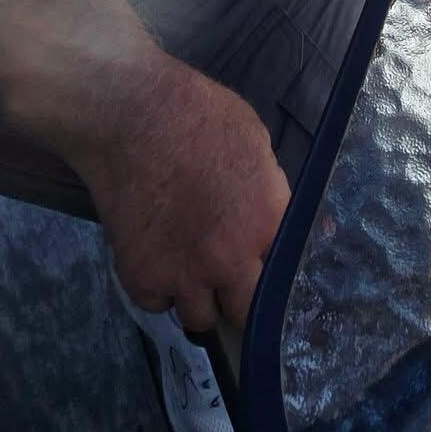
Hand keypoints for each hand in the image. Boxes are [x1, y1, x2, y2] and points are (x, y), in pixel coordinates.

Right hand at [78, 52, 290, 332]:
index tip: (267, 273)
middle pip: (247, 313)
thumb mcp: (257, 143)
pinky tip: (155, 255)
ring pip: (200, 317)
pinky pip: (156, 302)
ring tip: (188, 266)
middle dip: (240, 299)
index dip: (277, 276)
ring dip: (197, 296)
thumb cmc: (200, 114)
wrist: (131, 115)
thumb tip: (299, 225)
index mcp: (267, 223)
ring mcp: (185, 275)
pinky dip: (156, 286)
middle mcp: (231, 260)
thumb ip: (274, 194)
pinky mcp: (142, 279)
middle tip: (230, 279)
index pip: (288, 278)